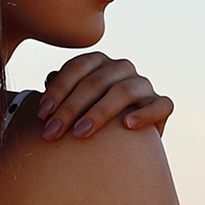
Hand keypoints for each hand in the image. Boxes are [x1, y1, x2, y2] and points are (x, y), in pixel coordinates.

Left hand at [34, 52, 173, 140]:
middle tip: (53, 133)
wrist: (125, 142)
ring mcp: (143, 84)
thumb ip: (63, 90)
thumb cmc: (92, 120)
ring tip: (80, 133)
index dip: (57, 90)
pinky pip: (159, 105)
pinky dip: (144, 114)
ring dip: (98, 113)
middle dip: (70, 109)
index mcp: (99, 62)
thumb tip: (50, 78)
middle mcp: (122, 68)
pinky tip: (127, 125)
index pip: (76, 68)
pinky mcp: (162, 104)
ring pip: (122, 92)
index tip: (41, 114)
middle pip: (95, 82)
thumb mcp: (75, 104)